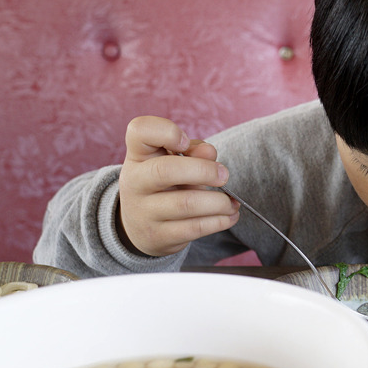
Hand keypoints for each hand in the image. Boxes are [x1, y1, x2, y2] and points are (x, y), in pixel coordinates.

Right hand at [117, 116, 239, 255]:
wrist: (140, 227)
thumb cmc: (164, 184)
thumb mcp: (172, 162)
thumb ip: (192, 151)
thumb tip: (209, 153)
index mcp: (138, 155)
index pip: (140, 131)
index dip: (167, 131)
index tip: (186, 142)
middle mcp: (135, 182)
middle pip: (166, 170)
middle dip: (203, 171)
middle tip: (224, 175)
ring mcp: (144, 211)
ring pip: (186, 204)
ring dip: (218, 202)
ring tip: (231, 202)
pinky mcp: (159, 236)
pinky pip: (194, 228)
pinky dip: (219, 221)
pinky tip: (229, 215)